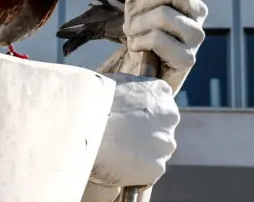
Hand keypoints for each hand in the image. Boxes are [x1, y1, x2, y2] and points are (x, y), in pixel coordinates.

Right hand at [88, 73, 178, 187]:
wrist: (84, 124)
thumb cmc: (95, 100)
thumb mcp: (116, 82)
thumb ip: (130, 90)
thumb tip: (128, 96)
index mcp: (160, 92)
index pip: (159, 104)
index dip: (141, 113)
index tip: (128, 118)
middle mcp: (169, 116)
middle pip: (160, 128)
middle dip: (144, 133)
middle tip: (121, 136)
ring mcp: (165, 143)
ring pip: (156, 150)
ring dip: (141, 152)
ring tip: (116, 151)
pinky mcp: (157, 166)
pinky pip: (148, 170)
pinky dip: (136, 170)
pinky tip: (118, 164)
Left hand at [116, 0, 207, 92]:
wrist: (141, 65)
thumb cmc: (142, 24)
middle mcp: (198, 10)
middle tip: (130, 13)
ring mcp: (196, 35)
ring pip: (164, 14)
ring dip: (137, 23)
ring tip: (131, 32)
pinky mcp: (188, 58)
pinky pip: (159, 39)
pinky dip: (140, 41)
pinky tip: (138, 46)